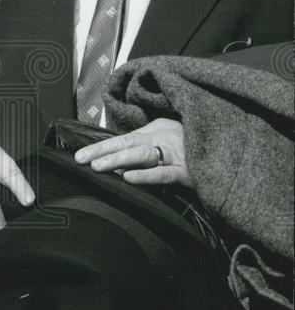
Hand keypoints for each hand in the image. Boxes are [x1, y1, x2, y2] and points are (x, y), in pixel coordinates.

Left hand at [74, 117, 190, 187]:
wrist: (229, 147)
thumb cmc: (195, 141)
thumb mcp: (170, 132)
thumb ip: (147, 140)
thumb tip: (121, 154)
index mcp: (157, 130)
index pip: (122, 138)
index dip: (101, 146)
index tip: (80, 155)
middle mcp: (163, 139)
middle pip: (127, 144)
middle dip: (102, 152)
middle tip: (81, 160)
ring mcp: (175, 155)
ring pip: (142, 155)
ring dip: (118, 160)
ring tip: (98, 167)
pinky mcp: (187, 172)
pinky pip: (163, 174)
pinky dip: (146, 176)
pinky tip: (129, 179)